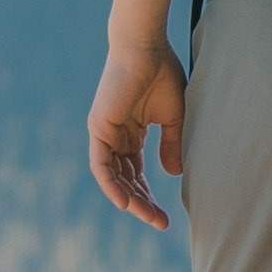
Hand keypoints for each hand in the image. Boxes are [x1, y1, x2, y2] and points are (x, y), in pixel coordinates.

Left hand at [88, 36, 187, 226]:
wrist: (146, 47)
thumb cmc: (162, 73)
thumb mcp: (173, 117)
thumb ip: (173, 145)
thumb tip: (174, 175)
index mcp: (131, 132)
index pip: (137, 173)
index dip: (150, 195)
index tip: (166, 217)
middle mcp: (115, 135)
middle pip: (126, 179)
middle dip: (143, 203)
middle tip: (160, 223)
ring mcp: (104, 133)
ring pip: (113, 177)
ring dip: (130, 199)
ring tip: (147, 217)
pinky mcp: (98, 128)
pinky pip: (101, 165)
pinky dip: (111, 185)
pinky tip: (125, 203)